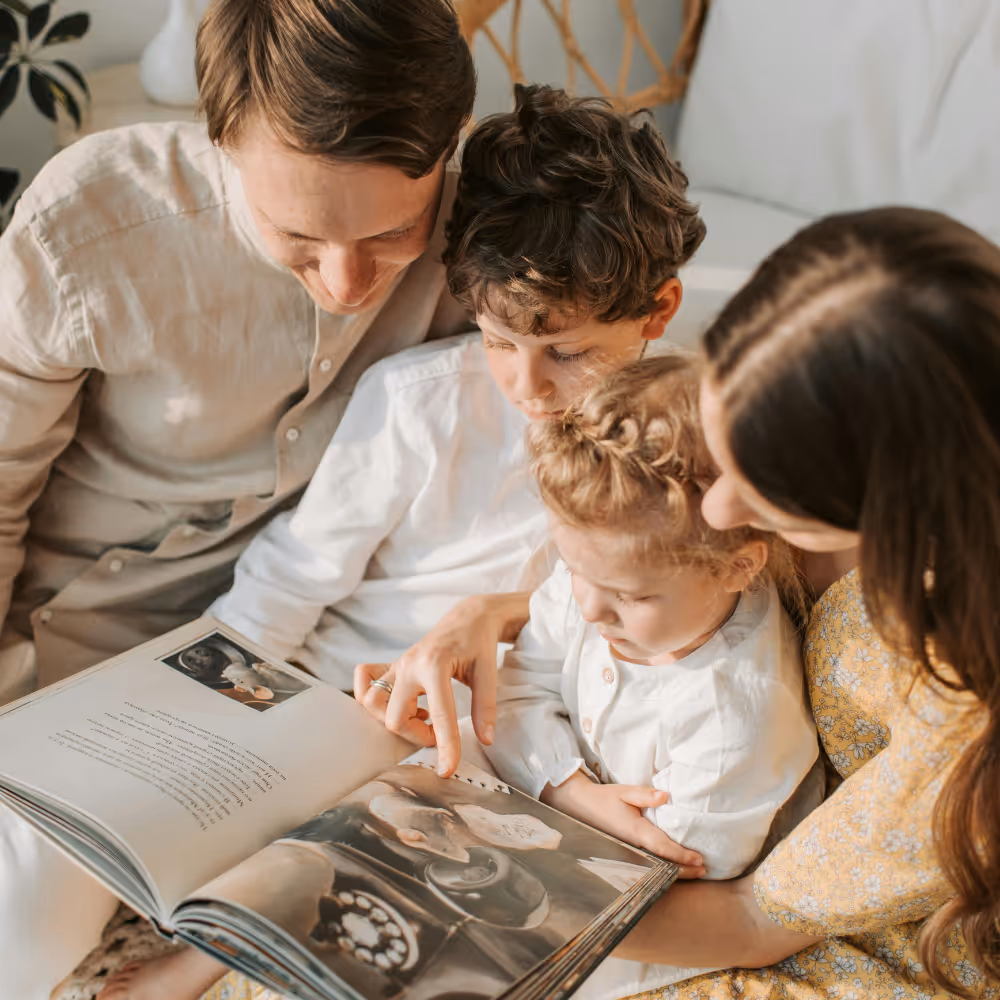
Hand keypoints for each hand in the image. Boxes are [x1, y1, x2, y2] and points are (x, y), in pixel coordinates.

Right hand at [354, 592, 530, 776]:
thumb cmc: (478, 642)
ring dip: (393, 719)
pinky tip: (401, 703)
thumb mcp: (488, 671)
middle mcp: (409, 664)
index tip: (448, 770)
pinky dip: (373, 699)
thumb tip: (484, 740)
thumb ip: (485, 706)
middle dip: (415, 735)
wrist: (467, 617)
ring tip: (420, 716)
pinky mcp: (392, 666)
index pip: (439, 715)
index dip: (446, 747)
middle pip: (394, 717)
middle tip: (439, 732)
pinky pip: (365, 682)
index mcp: (435, 664)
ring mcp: (397, 664)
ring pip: (372, 702)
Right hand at [541, 770, 705, 877]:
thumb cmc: (605, 798)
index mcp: (636, 832)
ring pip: (657, 866)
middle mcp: (634, 846)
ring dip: (676, 870)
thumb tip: (666, 796)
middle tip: (704, 870)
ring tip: (695, 871)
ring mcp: (630, 851)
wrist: (580, 806)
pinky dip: (665, 865)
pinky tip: (674, 865)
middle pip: (663, 864)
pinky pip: (650, 862)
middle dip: (684, 870)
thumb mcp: (625, 791)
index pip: (664, 848)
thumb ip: (646, 794)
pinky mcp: (627, 851)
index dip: (683, 856)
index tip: (700, 859)